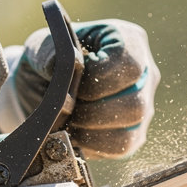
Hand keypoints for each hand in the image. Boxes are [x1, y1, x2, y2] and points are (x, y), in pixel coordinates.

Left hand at [0, 19, 159, 157]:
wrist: (42, 88)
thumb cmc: (47, 60)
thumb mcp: (41, 46)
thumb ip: (48, 51)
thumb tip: (58, 66)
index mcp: (128, 39)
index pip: (129, 63)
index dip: (99, 79)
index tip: (73, 82)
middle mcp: (145, 73)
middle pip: (135, 103)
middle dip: (93, 111)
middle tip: (67, 109)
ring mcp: (144, 105)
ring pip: (131, 129)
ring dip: (92, 130)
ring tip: (69, 122)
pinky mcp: (134, 133)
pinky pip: (122, 147)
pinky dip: (93, 145)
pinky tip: (75, 134)